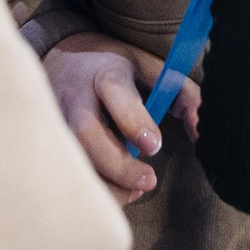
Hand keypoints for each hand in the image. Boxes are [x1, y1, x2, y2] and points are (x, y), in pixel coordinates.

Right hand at [42, 32, 200, 205]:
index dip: (134, 121)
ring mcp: (56, 122)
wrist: (62, 58)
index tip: (153, 146)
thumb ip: (182, 95)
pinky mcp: (48, 143)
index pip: (115, 93)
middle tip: (149, 180)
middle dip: (119, 165)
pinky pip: (66, 174)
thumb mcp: (150, 69)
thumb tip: (201, 131)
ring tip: (136, 190)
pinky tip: (116, 191)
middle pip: (86, 134)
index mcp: (105, 73)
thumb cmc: (116, 69)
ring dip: (107, 185)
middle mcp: (75, 97)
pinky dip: (93, 190)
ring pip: (72, 161)